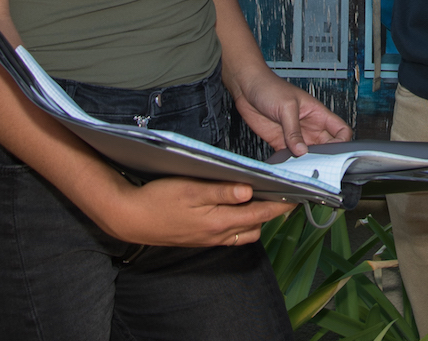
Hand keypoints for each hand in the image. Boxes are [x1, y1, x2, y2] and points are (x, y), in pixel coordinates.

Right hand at [90, 176, 290, 247]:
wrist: (131, 219)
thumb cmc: (157, 200)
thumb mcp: (190, 189)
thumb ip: (221, 191)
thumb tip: (249, 191)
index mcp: (219, 221)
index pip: (259, 214)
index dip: (279, 205)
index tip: (296, 195)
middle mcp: (218, 234)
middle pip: (255, 226)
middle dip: (272, 212)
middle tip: (285, 196)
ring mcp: (208, 239)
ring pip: (243, 233)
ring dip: (256, 220)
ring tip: (263, 200)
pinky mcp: (200, 239)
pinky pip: (229, 236)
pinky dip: (240, 225)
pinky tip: (236, 211)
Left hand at [229, 69, 351, 156]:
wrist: (247, 87)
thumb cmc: (270, 87)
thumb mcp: (286, 106)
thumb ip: (294, 130)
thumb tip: (302, 150)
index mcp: (317, 114)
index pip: (340, 130)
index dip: (343, 141)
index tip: (337, 151)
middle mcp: (309, 127)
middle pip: (326, 146)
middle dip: (324, 156)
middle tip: (317, 164)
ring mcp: (295, 135)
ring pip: (308, 154)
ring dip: (305, 162)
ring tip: (301, 166)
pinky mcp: (280, 142)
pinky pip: (289, 157)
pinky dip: (289, 163)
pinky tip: (287, 164)